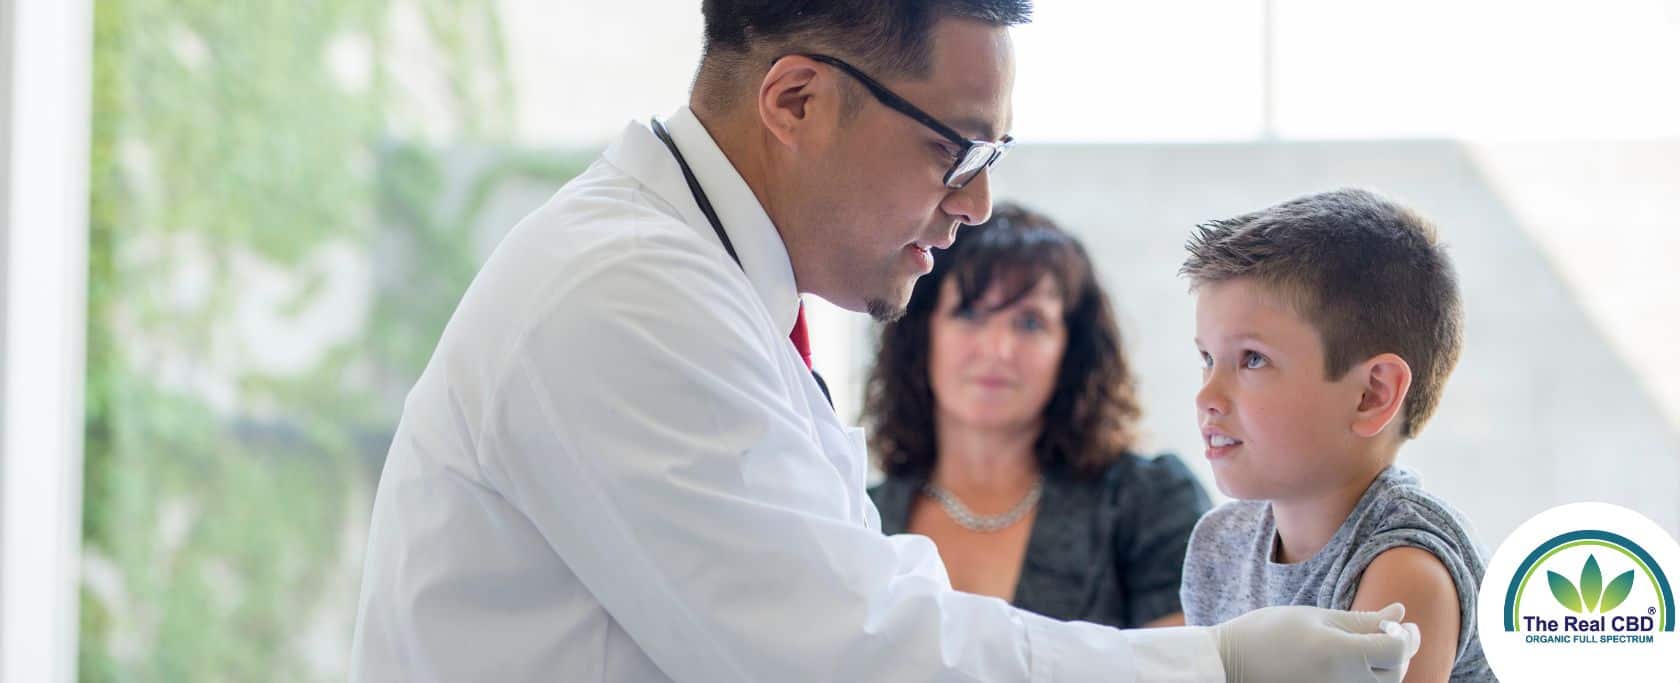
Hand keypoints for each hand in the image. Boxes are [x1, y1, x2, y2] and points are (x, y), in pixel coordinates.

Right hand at [1212, 602, 1421, 681]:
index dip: (1407, 637)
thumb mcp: (1315, 618)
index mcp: (1340, 654)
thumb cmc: (1268, 633)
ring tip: (1370, 649)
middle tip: (1388, 633)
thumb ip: (1361, 620)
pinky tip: (1353, 665)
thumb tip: (1401, 614)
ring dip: (1385, 669)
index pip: (1397, 650)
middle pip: (1395, 674)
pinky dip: (1365, 679)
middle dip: (1399, 652)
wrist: (1229, 665)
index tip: (1402, 625)